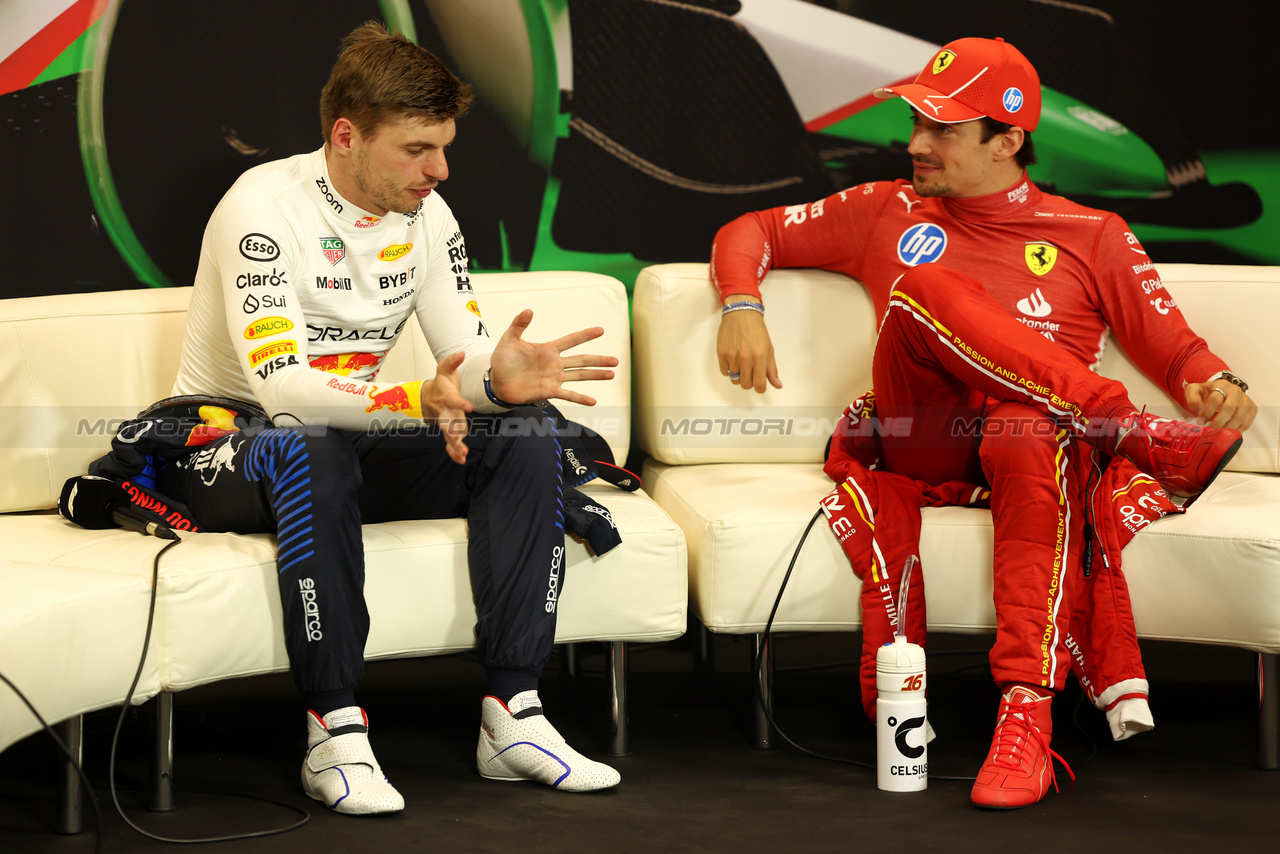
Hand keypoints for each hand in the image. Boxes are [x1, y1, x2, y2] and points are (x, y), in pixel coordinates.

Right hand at [420, 351, 472, 462]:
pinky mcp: (449, 430)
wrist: (429, 396)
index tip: (468, 407)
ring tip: (462, 454)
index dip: (460, 403)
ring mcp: (446, 422)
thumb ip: (452, 361)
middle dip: (452, 431)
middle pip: (447, 422)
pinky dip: (454, 452)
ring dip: (454, 446)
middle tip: (458, 438)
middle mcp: (445, 412)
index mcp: (446, 397)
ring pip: (448, 436)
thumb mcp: (445, 369)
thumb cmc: (441, 383)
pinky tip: (461, 460)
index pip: (453, 400)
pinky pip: (449, 443)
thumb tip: (462, 352)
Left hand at [488, 309, 617, 405]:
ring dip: (596, 376)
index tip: (601, 330)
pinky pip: (568, 395)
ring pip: (579, 376)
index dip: (585, 335)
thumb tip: (530, 310)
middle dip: (599, 360)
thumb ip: (519, 325)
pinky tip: (593, 401)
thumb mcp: (509, 340)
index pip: (571, 340)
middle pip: (582, 360)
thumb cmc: (503, 360)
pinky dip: (581, 398)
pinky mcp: (549, 391)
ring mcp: (554, 378)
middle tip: (616, 360)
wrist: (497, 382)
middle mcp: (555, 363)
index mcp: (548, 349)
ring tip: (612, 374)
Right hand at [717, 297, 780, 392]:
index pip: (759, 385)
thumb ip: (772, 369)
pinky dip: (729, 369)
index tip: (759, 385)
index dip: (760, 388)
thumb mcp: (769, 349)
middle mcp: (745, 358)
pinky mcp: (721, 353)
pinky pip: (724, 372)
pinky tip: (733, 359)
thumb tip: (777, 385)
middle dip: (749, 381)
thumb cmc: (756, 330)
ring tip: (742, 362)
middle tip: (751, 371)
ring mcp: (732, 356)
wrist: (741, 314)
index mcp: (760, 358)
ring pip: (734, 379)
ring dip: (739, 374)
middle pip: (745, 384)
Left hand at [1185, 380, 1255, 430]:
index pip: (1215, 399)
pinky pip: (1246, 423)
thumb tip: (1199, 410)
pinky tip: (1226, 432)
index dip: (1207, 412)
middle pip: (1229, 409)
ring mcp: (1246, 400)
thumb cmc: (1207, 393)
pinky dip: (1236, 430)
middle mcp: (1236, 391)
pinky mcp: (1252, 409)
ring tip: (1217, 433)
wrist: (1222, 391)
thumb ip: (1193, 399)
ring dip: (1226, 428)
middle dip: (1217, 422)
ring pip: (1239, 417)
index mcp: (1221, 385)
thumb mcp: (1194, 391)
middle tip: (1209, 430)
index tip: (1200, 422)